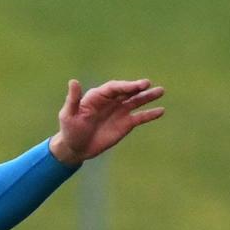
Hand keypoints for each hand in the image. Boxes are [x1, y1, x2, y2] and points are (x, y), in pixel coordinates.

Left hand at [49, 78, 164, 164]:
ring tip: (161, 91)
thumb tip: (73, 81)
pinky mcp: (126, 123)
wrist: (76, 148)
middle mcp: (111, 101)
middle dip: (137, 88)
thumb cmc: (70, 130)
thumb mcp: (69, 115)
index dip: (124, 86)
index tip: (135, 86)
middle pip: (127, 91)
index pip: (114, 88)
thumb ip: (73, 99)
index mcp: (98, 96)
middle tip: (147, 84)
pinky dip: (150, 114)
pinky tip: (161, 111)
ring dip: (148, 96)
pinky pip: (140, 117)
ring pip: (136, 101)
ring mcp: (120, 111)